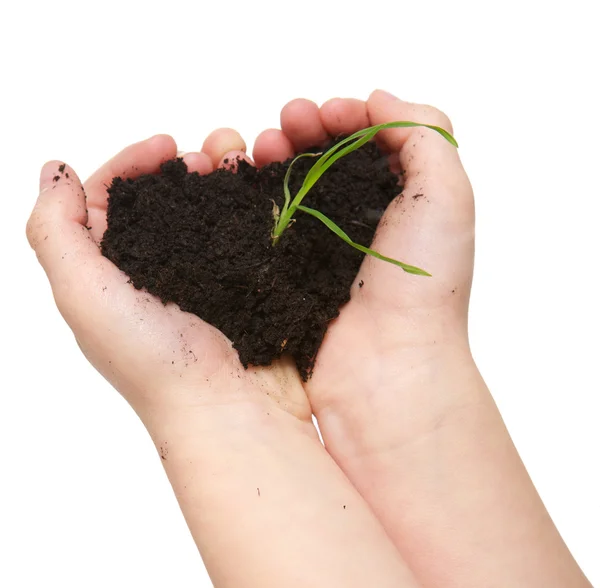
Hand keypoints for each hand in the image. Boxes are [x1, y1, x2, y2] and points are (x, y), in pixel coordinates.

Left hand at [26, 132, 419, 587]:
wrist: (228, 408)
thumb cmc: (154, 361)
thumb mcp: (84, 295)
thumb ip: (56, 231)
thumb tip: (53, 170)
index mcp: (104, 273)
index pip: (105, 198)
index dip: (130, 163)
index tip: (165, 146)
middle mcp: (148, 273)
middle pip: (157, 200)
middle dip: (180, 167)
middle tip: (207, 157)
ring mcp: (197, 279)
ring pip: (202, 212)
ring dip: (218, 179)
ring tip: (239, 164)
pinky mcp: (235, 286)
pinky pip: (240, 233)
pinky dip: (247, 207)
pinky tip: (261, 196)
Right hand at [245, 90, 588, 587]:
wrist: (385, 366)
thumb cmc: (422, 283)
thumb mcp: (447, 195)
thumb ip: (423, 133)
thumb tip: (378, 99)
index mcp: (398, 200)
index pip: (365, 140)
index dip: (343, 117)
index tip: (326, 113)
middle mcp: (357, 220)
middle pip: (322, 158)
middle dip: (302, 129)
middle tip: (287, 123)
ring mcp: (318, 247)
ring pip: (288, 185)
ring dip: (273, 155)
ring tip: (261, 146)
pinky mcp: (287, 272)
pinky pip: (264, 222)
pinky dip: (251, 195)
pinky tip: (244, 179)